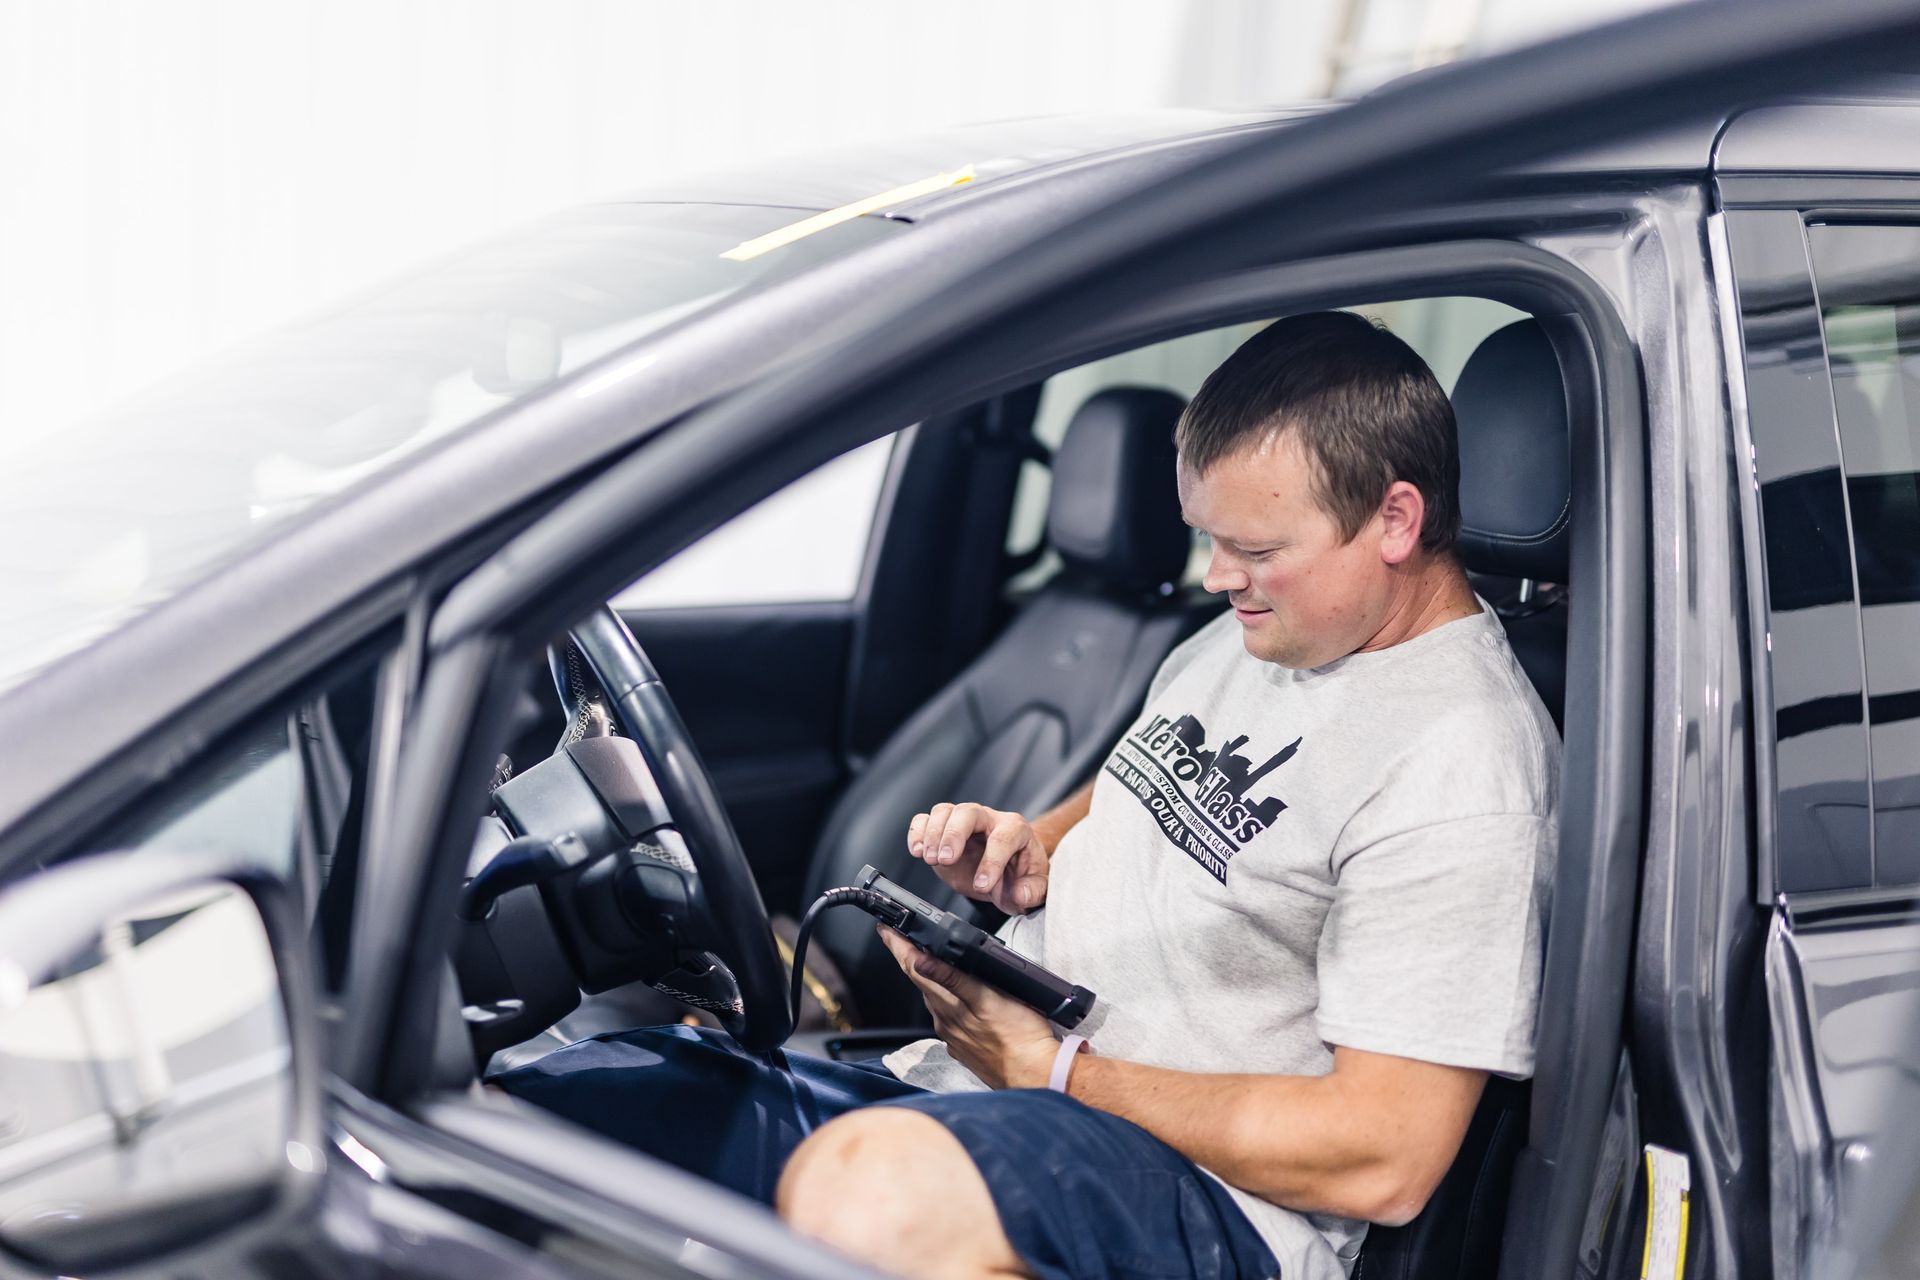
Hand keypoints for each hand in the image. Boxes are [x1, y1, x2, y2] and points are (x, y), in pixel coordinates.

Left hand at [876, 926, 1056, 1088]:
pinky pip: (947, 1017)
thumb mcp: (989, 999)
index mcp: (949, 1006)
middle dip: (908, 958)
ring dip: (925, 978)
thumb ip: (953, 979)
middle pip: (921, 983)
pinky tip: (951, 996)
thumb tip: (920, 961)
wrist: (1034, 1075)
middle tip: (898, 937)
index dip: (899, 947)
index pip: (915, 969)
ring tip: (921, 959)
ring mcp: (954, 1036)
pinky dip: (943, 999)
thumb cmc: (1021, 1037)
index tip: (885, 930)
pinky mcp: (964, 1046)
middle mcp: (946, 1021)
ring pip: (934, 1000)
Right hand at [907, 802, 1048, 912]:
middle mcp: (988, 819)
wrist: (1007, 871)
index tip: (982, 886)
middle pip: (969, 813)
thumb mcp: (1034, 887)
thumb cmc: (1020, 874)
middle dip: (954, 835)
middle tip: (946, 860)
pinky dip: (917, 832)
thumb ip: (1033, 891)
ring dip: (933, 835)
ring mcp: (963, 821)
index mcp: (1015, 829)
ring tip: (931, 859)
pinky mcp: (942, 829)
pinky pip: (925, 819)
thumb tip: (1020, 893)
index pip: (1002, 838)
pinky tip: (916, 851)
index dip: (991, 862)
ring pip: (944, 811)